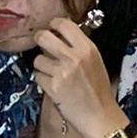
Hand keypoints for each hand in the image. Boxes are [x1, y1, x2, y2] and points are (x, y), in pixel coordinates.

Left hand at [32, 19, 122, 137]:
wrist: (98, 113)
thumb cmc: (97, 88)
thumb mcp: (94, 60)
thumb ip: (79, 47)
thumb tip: (59, 36)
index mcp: (87, 48)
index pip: (65, 25)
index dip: (54, 24)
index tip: (52, 27)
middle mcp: (74, 57)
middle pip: (44, 37)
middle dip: (39, 38)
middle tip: (40, 42)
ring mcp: (62, 72)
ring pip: (38, 59)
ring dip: (41, 64)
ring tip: (51, 70)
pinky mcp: (52, 88)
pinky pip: (37, 76)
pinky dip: (41, 79)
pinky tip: (51, 84)